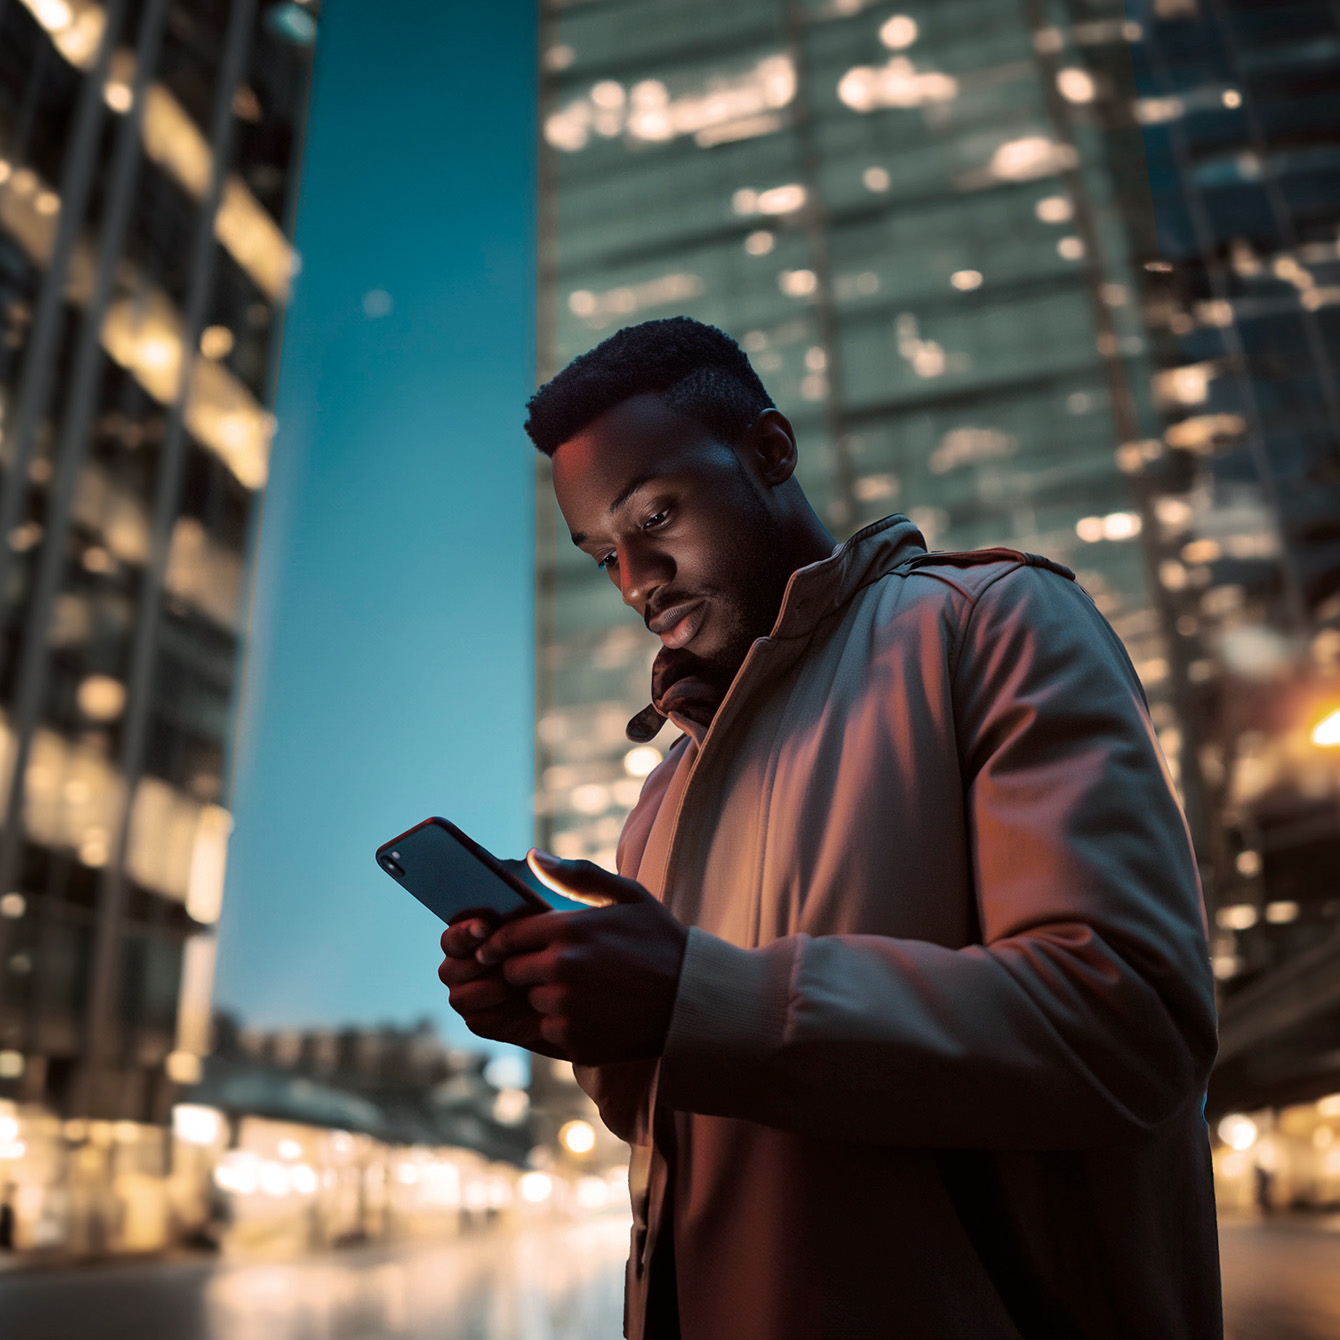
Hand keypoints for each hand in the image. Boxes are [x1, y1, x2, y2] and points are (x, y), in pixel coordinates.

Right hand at [437, 914, 565, 1057]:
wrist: (564, 986)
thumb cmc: (545, 947)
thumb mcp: (534, 928)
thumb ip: (513, 919)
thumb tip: (494, 918)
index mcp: (462, 943)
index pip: (451, 938)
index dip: (464, 933)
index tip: (485, 928)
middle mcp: (455, 971)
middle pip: (449, 971)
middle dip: (479, 965)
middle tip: (507, 961)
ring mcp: (463, 998)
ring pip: (462, 998)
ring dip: (495, 989)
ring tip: (525, 982)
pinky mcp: (478, 1023)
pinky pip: (482, 1022)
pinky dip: (506, 1013)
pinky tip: (530, 1004)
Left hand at [472, 850, 687, 1064]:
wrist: (693, 1000)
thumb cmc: (661, 942)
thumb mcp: (629, 896)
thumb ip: (578, 875)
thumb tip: (534, 855)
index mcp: (570, 930)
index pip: (509, 936)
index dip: (498, 943)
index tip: (495, 948)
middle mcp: (562, 968)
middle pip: (512, 972)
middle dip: (525, 969)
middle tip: (552, 969)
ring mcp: (568, 1007)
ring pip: (531, 1002)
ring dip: (545, 998)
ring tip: (581, 992)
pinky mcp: (575, 1040)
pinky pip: (549, 1031)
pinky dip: (563, 1024)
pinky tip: (592, 1013)